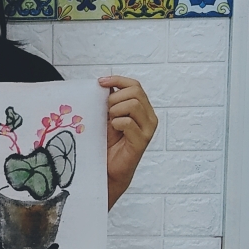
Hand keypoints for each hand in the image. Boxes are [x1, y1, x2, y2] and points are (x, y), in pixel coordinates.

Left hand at [98, 76, 157, 209]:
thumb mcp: (107, 116)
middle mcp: (149, 117)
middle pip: (135, 92)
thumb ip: (110, 101)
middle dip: (115, 98)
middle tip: (106, 112)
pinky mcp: (142, 141)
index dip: (117, 80)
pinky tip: (114, 131)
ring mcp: (148, 129)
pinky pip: (128, 122)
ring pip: (133, 104)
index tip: (100, 82)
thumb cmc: (107, 144)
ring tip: (110, 122)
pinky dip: (117, 123)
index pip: (134, 85)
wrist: (108, 169)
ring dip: (115, 110)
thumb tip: (104, 83)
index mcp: (142, 108)